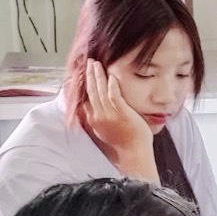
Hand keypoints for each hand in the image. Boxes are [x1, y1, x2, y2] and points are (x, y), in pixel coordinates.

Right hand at [81, 59, 154, 173]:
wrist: (133, 153)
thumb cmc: (123, 144)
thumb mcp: (103, 132)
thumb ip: (96, 120)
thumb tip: (91, 111)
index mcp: (94, 120)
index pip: (86, 98)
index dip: (84, 85)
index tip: (84, 74)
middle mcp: (99, 116)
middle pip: (91, 91)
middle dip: (89, 75)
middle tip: (89, 62)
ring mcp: (110, 114)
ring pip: (100, 90)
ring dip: (97, 75)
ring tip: (96, 63)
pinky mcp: (122, 112)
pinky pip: (114, 95)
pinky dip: (111, 84)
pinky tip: (111, 75)